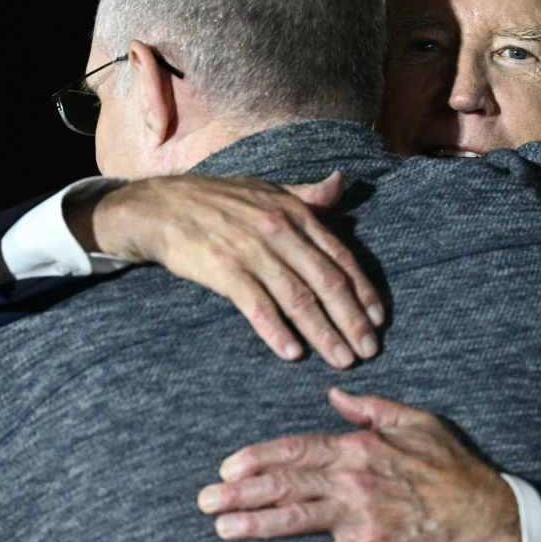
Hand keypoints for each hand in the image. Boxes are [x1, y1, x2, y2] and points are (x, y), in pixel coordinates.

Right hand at [67, 172, 383, 368]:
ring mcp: (252, 251)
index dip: (363, 291)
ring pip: (298, 298)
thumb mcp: (267, 189)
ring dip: (324, 332)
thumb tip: (341, 184)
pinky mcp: (224, 270)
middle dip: (352, 320)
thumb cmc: (218, 200)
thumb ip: (307, 196)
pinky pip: (257, 306)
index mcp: (295, 213)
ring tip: (341, 358)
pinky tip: (293, 353)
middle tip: (369, 351)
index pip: (340, 257)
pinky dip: (277, 331)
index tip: (379, 320)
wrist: (161, 206)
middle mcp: (279, 231)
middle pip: (326, 282)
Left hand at [197, 388, 522, 541]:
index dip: (258, 457)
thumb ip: (371, 407)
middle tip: (204, 499)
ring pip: (296, 519)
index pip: (296, 448)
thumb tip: (334, 393)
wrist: (485, 512)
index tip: (228, 465)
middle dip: (241, 492)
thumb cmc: (451, 465)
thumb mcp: (415, 420)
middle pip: (285, 483)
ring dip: (255, 525)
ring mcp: (360, 514)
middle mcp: (352, 479)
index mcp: (358, 446)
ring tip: (222, 529)